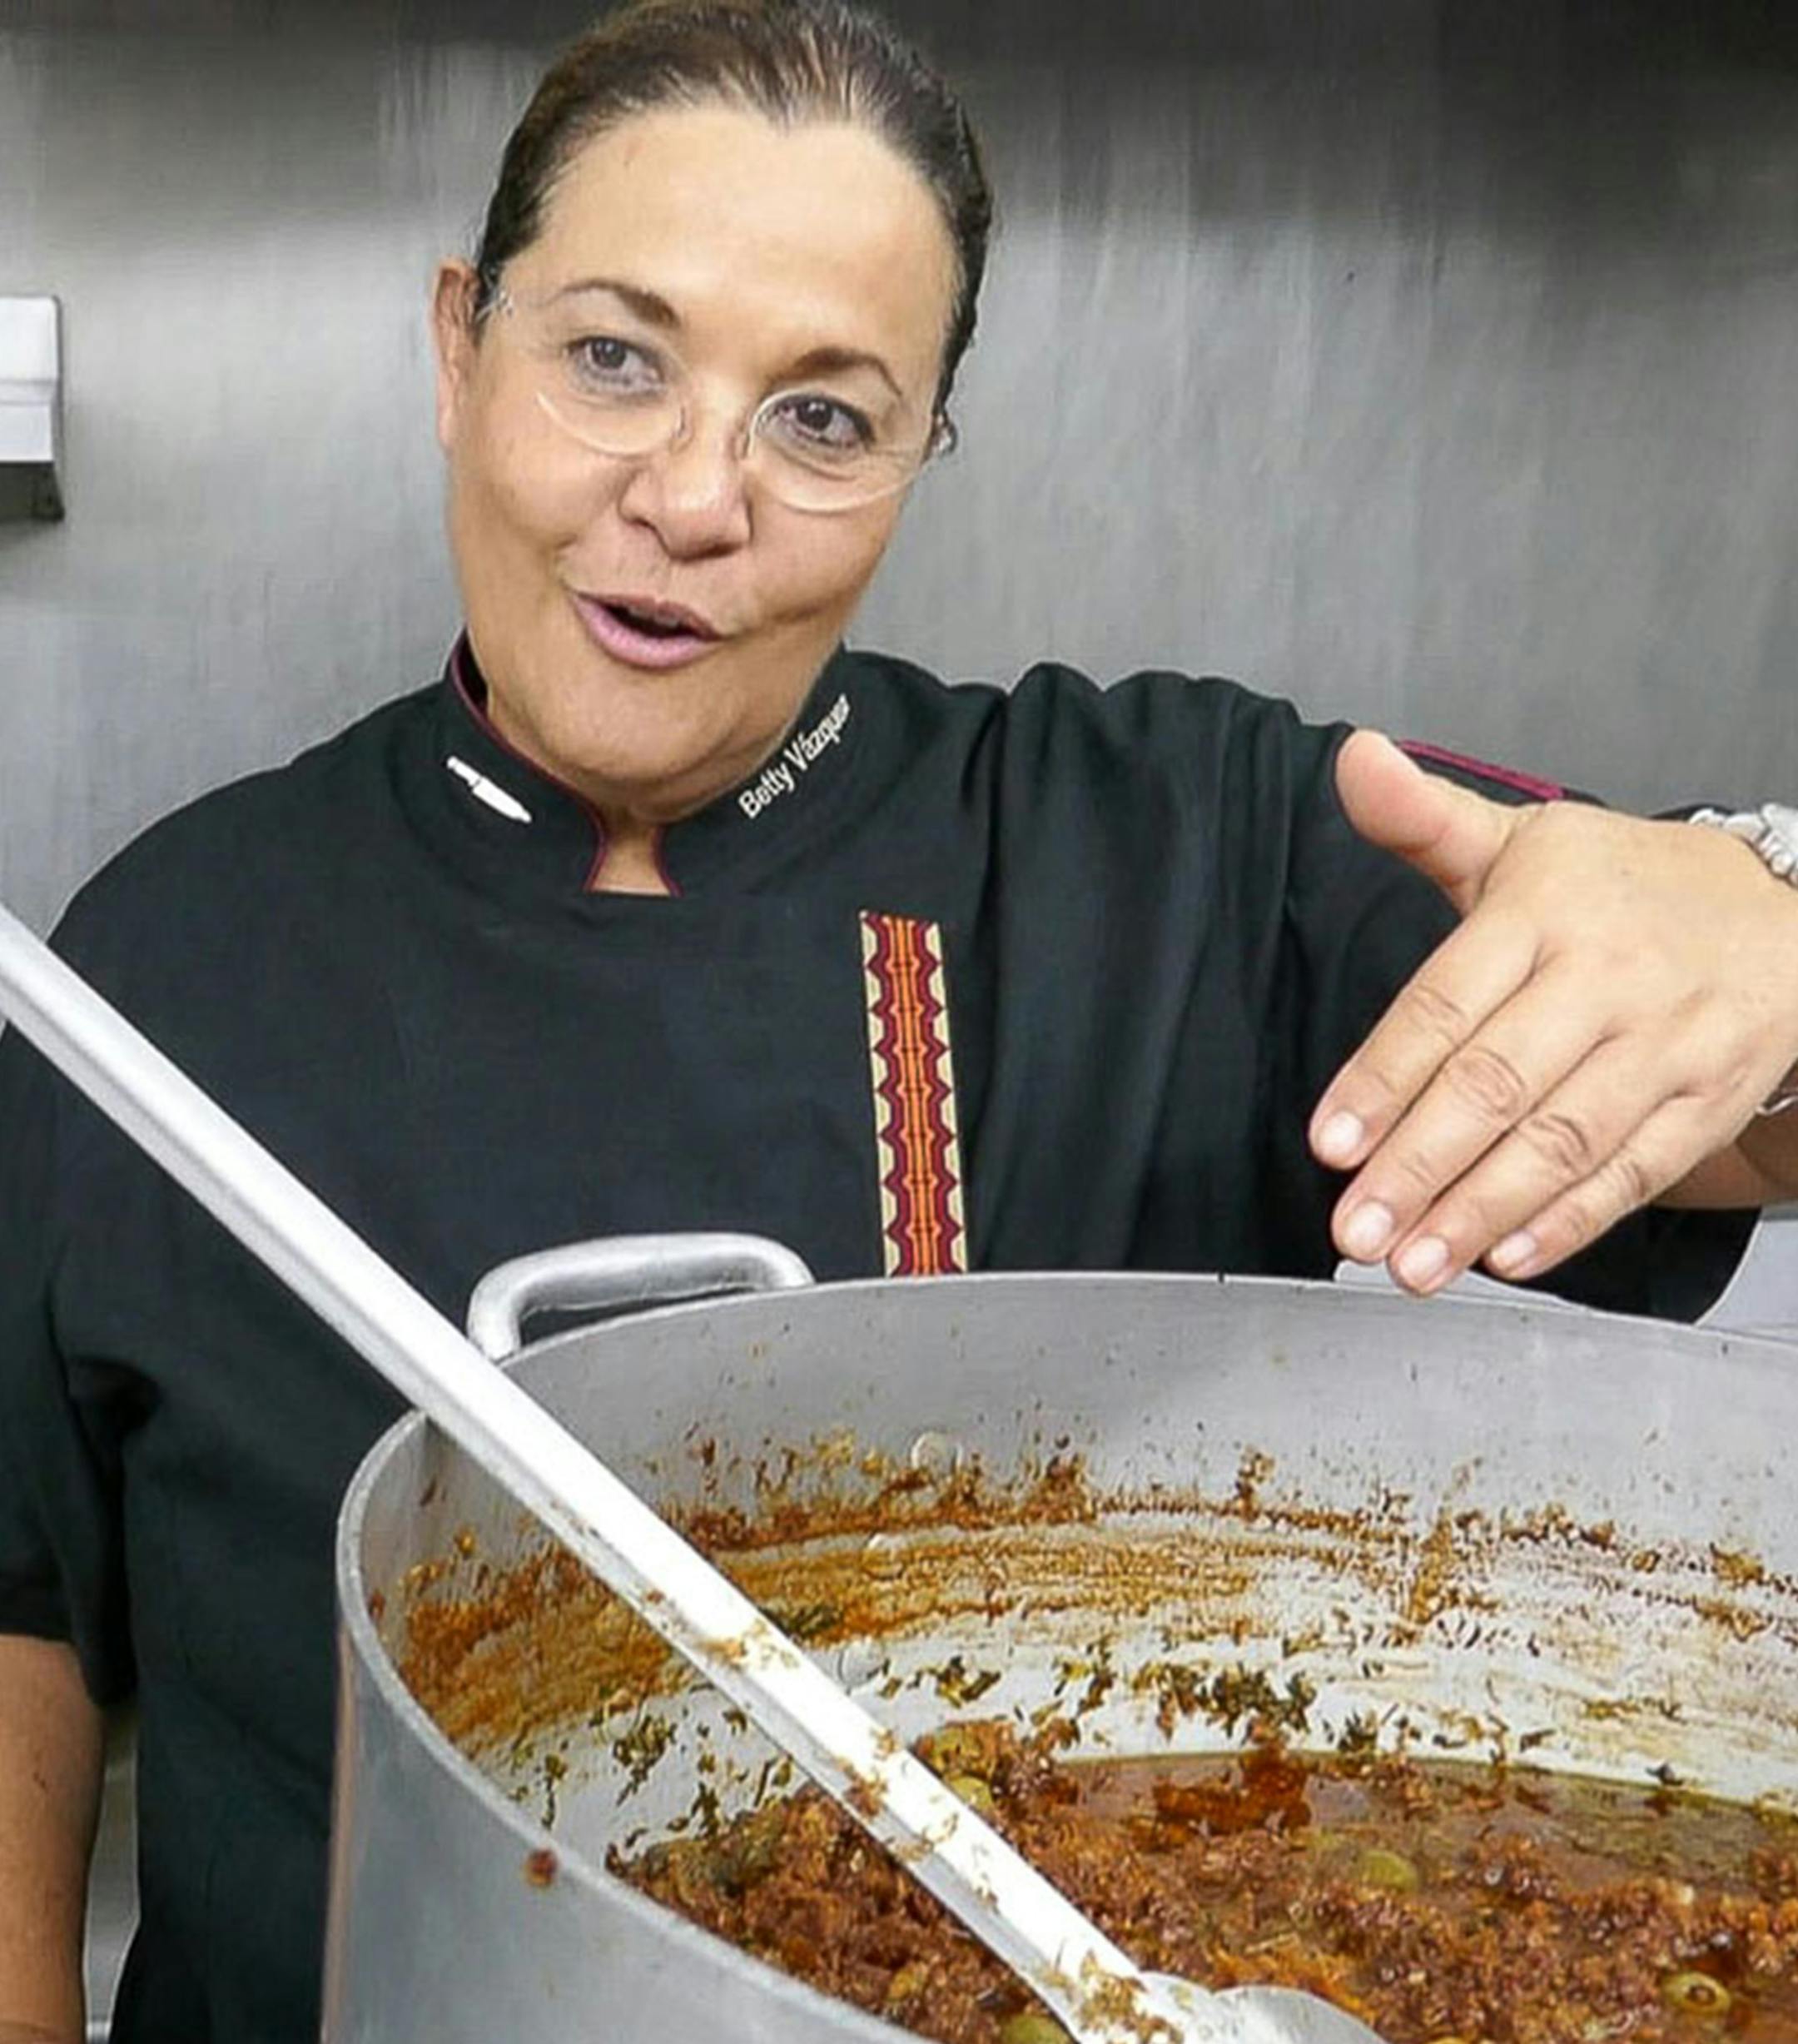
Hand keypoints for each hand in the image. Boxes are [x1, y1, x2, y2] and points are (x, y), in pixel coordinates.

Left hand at [1308, 731, 1797, 1292]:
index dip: (1384, 1077)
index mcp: (1547, 910)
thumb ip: (1425, 820)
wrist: (1787, 911)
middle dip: (1420, 1164)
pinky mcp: (1709, 1101)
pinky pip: (1635, 1170)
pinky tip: (1509, 1257)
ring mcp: (1667, 1045)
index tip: (1330, 1141)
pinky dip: (1572, 1221)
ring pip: (1565, 1138)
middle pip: (1500, 1082)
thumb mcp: (1524, 842)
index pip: (1447, 1002)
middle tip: (1355, 1227)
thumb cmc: (1622, 888)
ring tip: (1413, 1264)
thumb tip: (1353, 758)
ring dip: (1483, 1211)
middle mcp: (1608, 978)